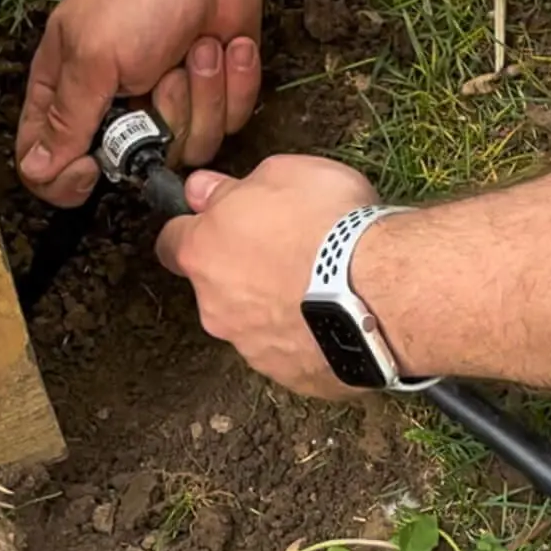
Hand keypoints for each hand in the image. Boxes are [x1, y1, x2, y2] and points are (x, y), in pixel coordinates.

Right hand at [16, 0, 262, 205]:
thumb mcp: (91, 59)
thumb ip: (66, 122)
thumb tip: (35, 171)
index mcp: (67, 92)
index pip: (47, 164)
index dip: (67, 179)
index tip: (92, 168)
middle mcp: (114, 106)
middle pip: (131, 165)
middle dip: (156, 122)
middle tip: (158, 74)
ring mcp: (167, 105)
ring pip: (187, 148)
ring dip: (199, 94)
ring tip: (196, 49)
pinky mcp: (212, 97)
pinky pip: (226, 123)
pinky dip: (231, 83)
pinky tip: (223, 46)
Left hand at [157, 154, 379, 395]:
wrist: (379, 292)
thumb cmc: (330, 226)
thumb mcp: (281, 175)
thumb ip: (232, 188)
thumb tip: (205, 190)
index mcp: (203, 253)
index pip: (171, 242)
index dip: (195, 230)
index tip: (219, 221)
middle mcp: (215, 305)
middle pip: (214, 286)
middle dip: (241, 272)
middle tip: (286, 252)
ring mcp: (250, 346)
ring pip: (251, 323)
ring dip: (275, 306)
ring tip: (320, 287)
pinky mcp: (288, 375)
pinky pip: (289, 352)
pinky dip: (304, 336)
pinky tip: (336, 317)